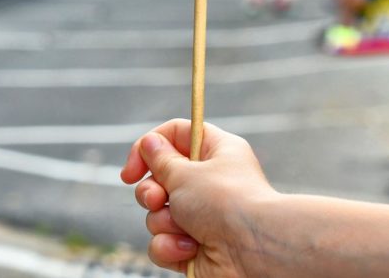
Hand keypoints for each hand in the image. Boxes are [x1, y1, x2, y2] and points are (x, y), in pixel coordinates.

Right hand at [121, 119, 277, 275]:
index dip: (149, 148)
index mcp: (215, 153)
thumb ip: (160, 159)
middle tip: (159, 198)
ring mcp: (200, 218)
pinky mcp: (193, 247)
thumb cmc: (226, 202)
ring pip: (157, 214)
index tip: (132, 169)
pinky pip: (163, 243)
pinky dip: (170, 246)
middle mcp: (208, 183)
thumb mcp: (185, 172)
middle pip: (159, 179)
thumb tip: (149, 144)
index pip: (175, 136)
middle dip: (151, 192)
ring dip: (163, 221)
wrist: (256, 252)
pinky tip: (190, 248)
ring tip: (183, 226)